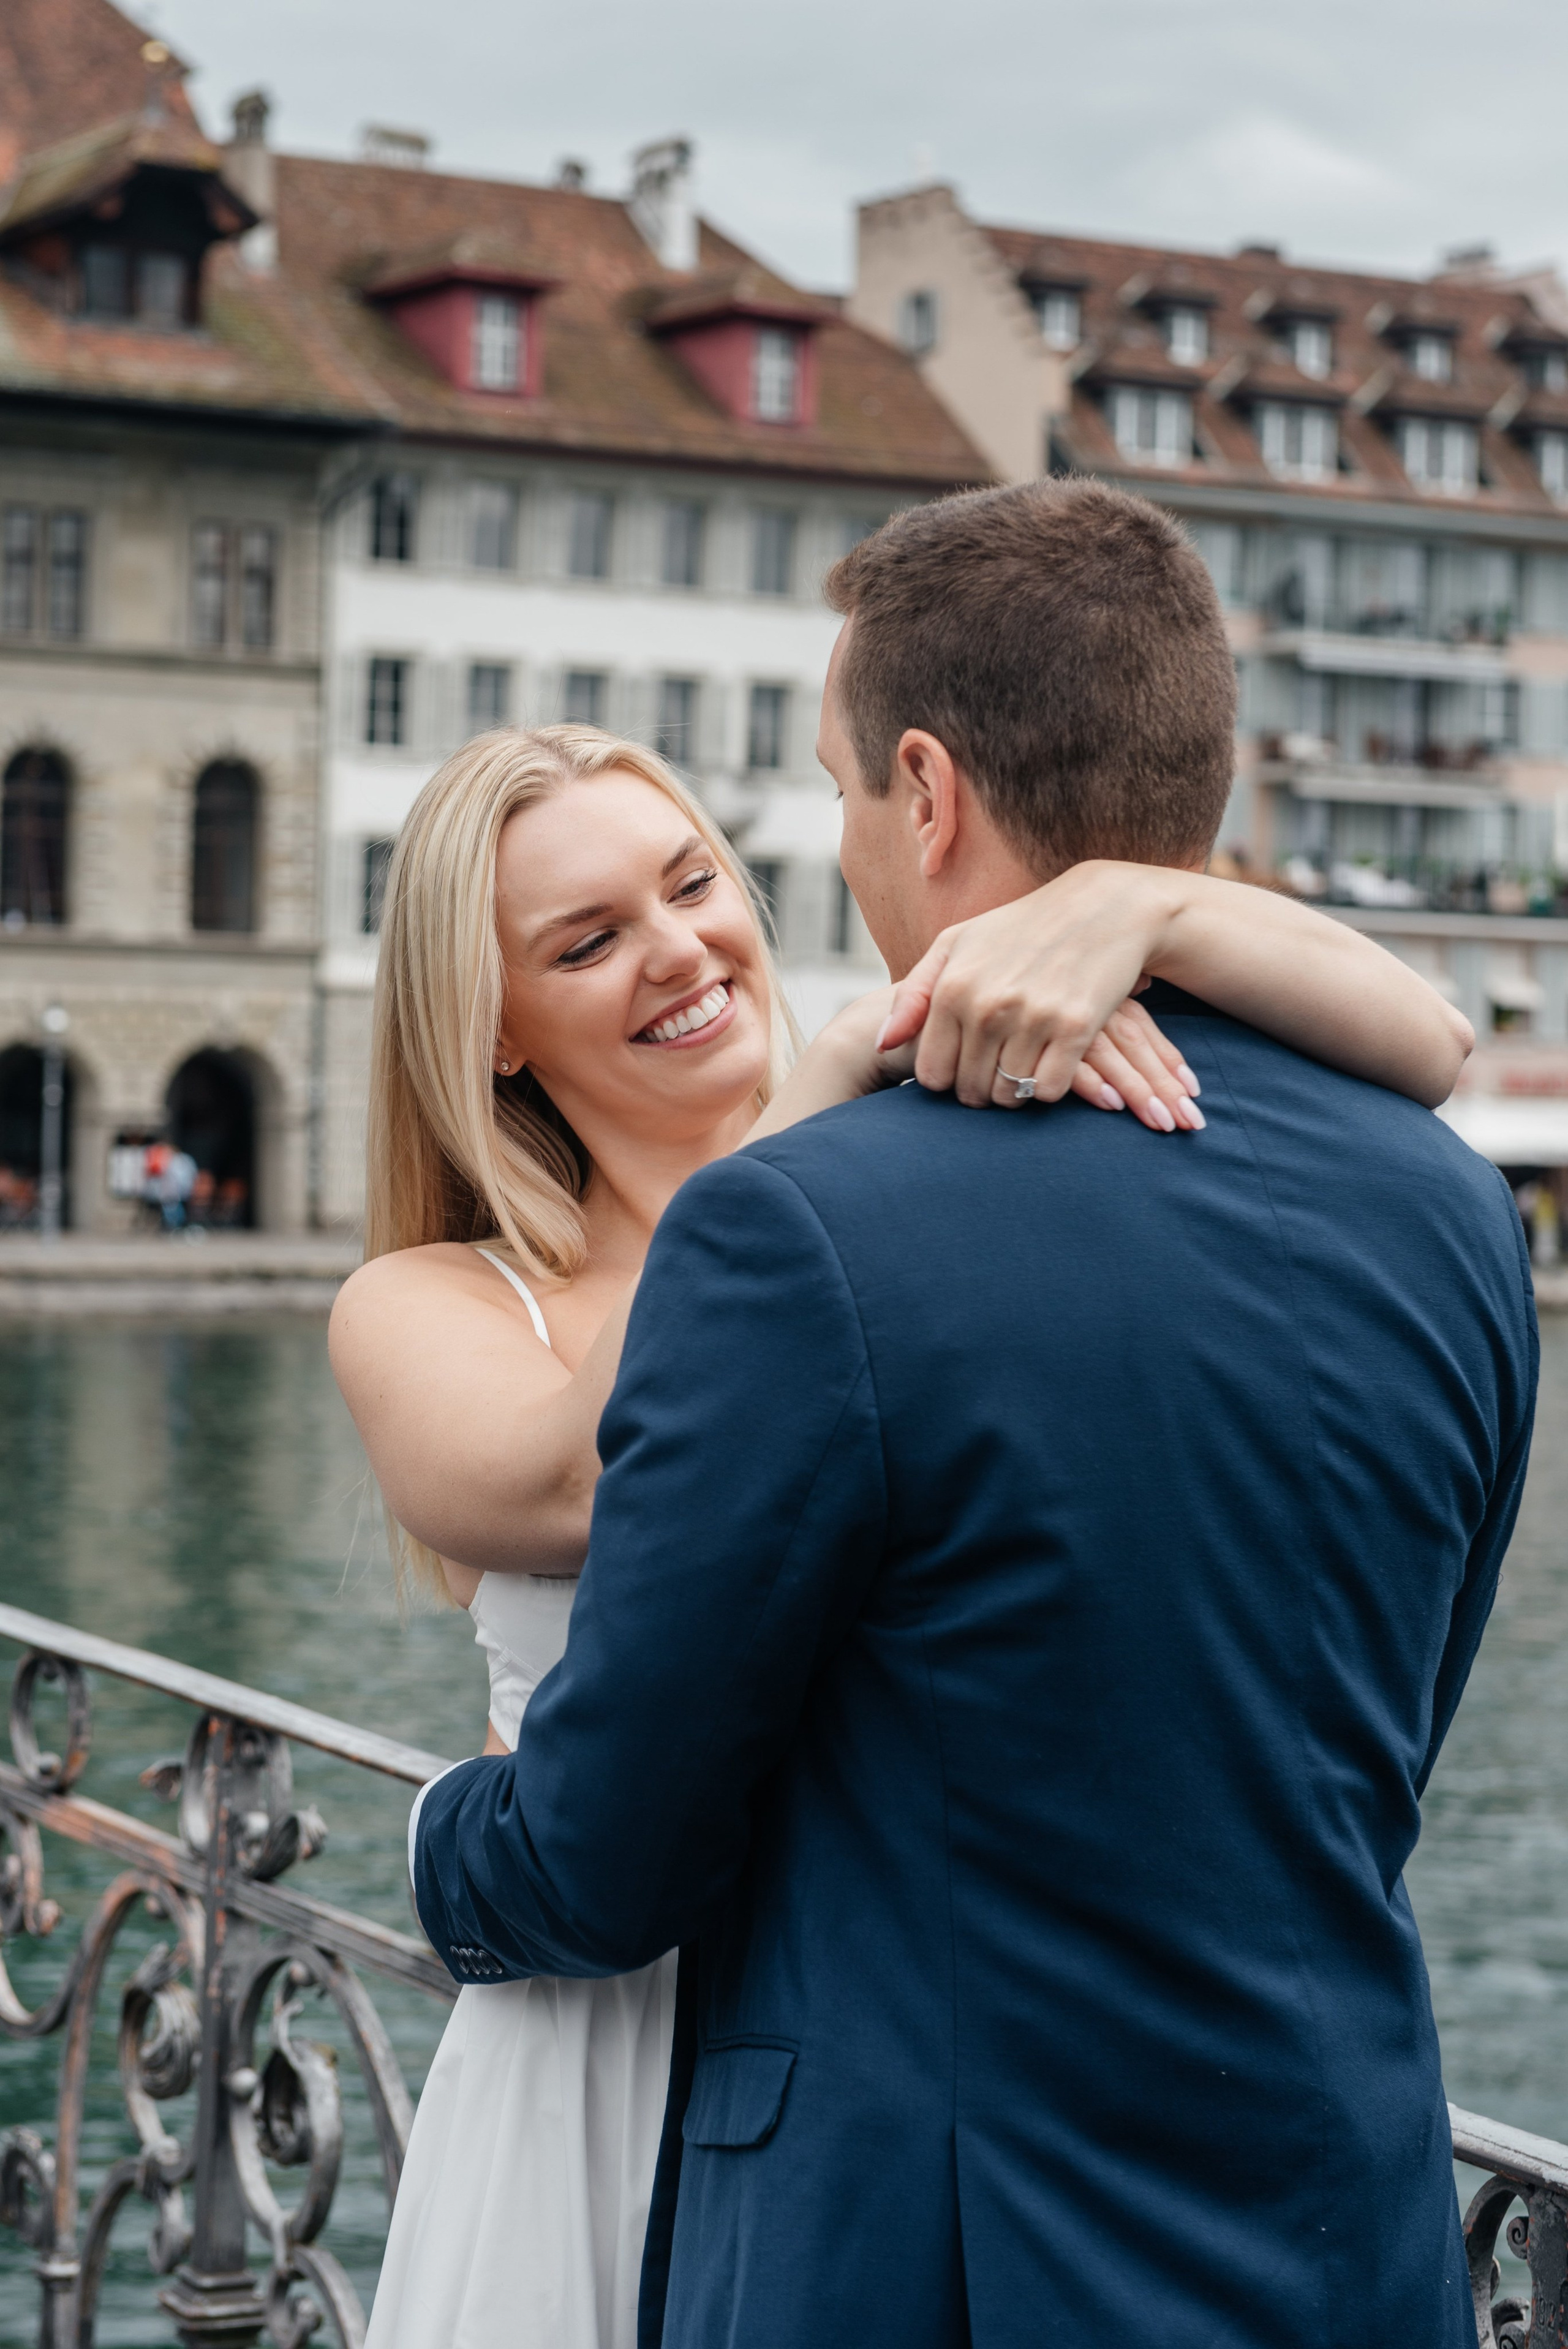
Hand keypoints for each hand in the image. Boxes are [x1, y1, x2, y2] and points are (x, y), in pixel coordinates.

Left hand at [877, 862, 1205, 1131]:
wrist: (1101, 907)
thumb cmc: (1019, 929)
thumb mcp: (956, 945)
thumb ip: (913, 995)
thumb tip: (882, 1044)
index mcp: (952, 988)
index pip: (933, 1074)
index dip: (948, 1079)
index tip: (964, 1066)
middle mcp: (987, 1005)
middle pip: (970, 1090)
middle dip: (980, 1089)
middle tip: (997, 1070)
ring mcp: (1032, 1017)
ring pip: (1008, 1095)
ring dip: (1014, 1092)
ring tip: (1021, 1066)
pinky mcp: (1075, 1027)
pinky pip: (1048, 1090)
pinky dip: (1048, 1087)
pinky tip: (1051, 1063)